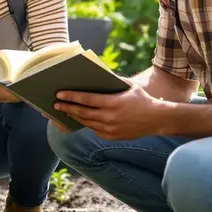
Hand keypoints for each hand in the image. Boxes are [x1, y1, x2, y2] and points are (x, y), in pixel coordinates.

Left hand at [53, 84, 170, 140]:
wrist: (157, 120)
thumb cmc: (142, 99)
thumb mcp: (128, 87)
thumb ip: (112, 81)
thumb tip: (93, 75)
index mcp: (113, 103)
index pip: (86, 100)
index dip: (71, 97)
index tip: (58, 94)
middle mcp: (110, 118)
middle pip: (82, 113)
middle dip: (67, 108)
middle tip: (54, 104)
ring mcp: (110, 129)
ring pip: (86, 122)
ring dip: (73, 117)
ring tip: (63, 111)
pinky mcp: (111, 136)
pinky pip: (94, 129)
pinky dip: (85, 123)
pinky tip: (77, 118)